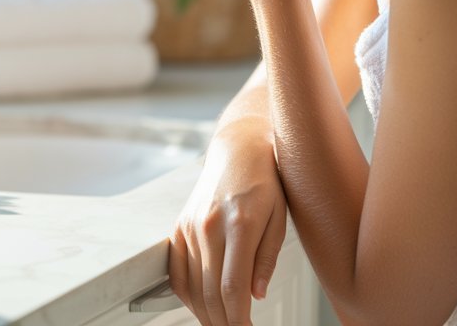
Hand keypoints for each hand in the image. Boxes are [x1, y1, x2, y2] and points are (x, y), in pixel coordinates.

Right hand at [169, 123, 287, 325]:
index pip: (233, 287)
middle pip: (210, 291)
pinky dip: (185, 294)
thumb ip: (266, 258)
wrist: (239, 149)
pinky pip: (176, 269)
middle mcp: (209, 226)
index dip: (239, 318)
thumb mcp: (279, 218)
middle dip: (223, 322)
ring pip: (191, 285)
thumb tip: (256, 294)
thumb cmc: (266, 181)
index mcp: (239, 224)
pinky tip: (200, 305)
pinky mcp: (180, 226)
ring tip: (221, 324)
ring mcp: (190, 226)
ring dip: (205, 313)